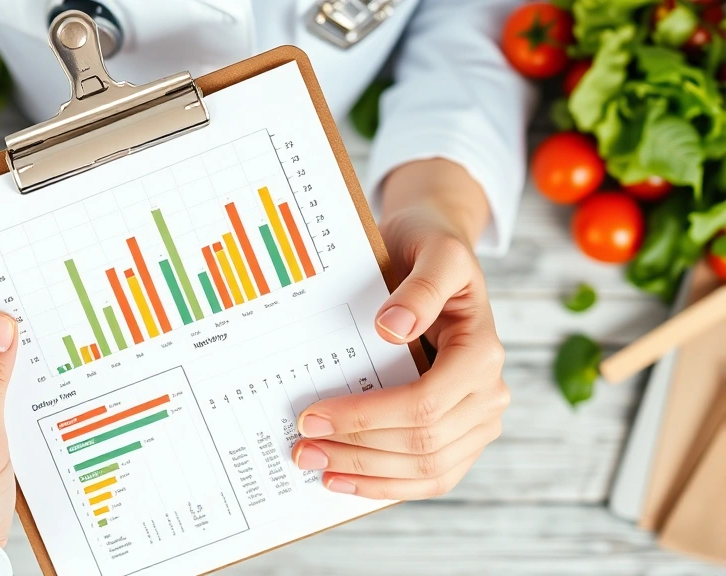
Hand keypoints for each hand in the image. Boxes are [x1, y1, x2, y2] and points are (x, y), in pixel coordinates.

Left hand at [291, 159, 509, 499]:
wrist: (439, 258)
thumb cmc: (431, 251)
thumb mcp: (433, 252)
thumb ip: (421, 288)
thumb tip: (393, 328)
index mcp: (482, 353)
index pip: (424, 403)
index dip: (366, 417)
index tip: (312, 416)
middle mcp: (489, 393)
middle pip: (423, 443)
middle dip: (357, 450)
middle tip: (301, 448)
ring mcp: (479, 420)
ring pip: (428, 470)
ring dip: (368, 475)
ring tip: (316, 466)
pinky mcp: (463, 436)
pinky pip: (431, 475)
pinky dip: (389, 484)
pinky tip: (346, 480)